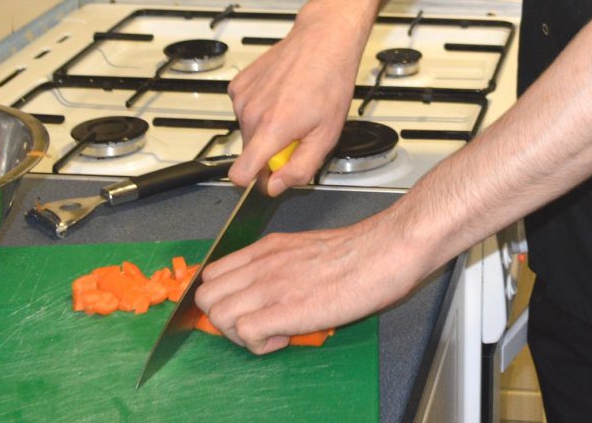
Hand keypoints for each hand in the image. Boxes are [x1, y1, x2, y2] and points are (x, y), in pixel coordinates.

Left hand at [194, 207, 427, 354]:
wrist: (384, 252)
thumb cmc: (356, 254)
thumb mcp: (305, 249)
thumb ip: (280, 265)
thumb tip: (268, 291)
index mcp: (266, 248)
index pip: (211, 275)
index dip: (222, 299)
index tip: (245, 310)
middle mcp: (262, 263)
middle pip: (207, 297)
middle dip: (224, 319)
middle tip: (255, 325)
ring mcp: (273, 284)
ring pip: (218, 315)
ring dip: (239, 334)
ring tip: (271, 332)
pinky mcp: (288, 308)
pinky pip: (245, 332)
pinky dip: (258, 344)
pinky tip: (284, 337)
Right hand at [227, 8, 363, 192]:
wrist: (322, 40)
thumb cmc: (330, 80)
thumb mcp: (327, 135)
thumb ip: (300, 169)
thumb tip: (277, 186)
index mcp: (271, 129)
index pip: (239, 174)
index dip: (254, 181)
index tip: (269, 176)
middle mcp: (250, 113)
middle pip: (250, 152)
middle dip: (271, 150)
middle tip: (298, 132)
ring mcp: (242, 96)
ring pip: (248, 131)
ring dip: (267, 128)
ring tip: (292, 108)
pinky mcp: (239, 83)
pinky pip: (245, 110)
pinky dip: (260, 108)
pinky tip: (281, 95)